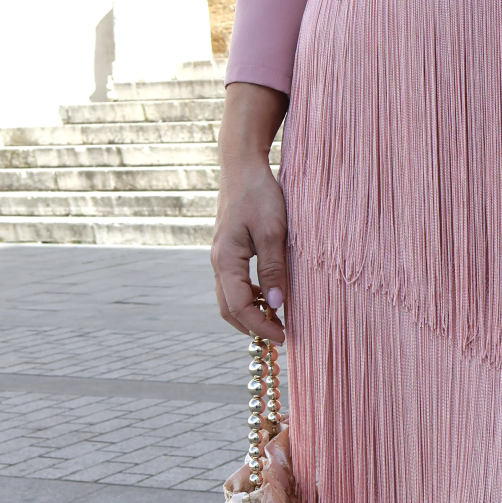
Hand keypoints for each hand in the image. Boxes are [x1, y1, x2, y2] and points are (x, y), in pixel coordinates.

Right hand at [211, 81, 291, 342]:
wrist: (242, 165)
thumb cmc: (259, 194)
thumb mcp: (273, 231)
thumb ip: (274, 269)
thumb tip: (276, 305)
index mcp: (226, 260)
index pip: (238, 307)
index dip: (260, 327)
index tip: (283, 337)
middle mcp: (218, 263)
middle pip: (229, 310)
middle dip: (252, 327)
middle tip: (281, 336)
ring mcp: (221, 259)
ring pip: (229, 300)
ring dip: (251, 315)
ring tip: (278, 321)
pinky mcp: (229, 253)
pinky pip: (234, 286)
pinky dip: (250, 299)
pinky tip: (271, 298)